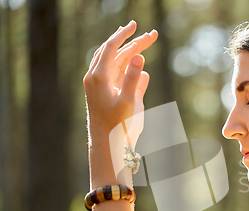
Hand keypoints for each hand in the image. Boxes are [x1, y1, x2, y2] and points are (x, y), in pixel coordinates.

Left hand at [83, 21, 157, 137]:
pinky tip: (139, 66)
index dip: (123, 34)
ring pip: (115, 62)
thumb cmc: (117, 127)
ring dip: (130, 53)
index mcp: (99, 77)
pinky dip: (127, 67)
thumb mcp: (128, 103)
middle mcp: (97, 78)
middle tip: (151, 35)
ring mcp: (101, 86)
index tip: (135, 25)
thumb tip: (139, 56)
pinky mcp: (106, 94)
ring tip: (144, 44)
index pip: (111, 47)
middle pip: (115, 53)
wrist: (107, 146)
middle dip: (133, 43)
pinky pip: (117, 75)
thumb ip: (132, 78)